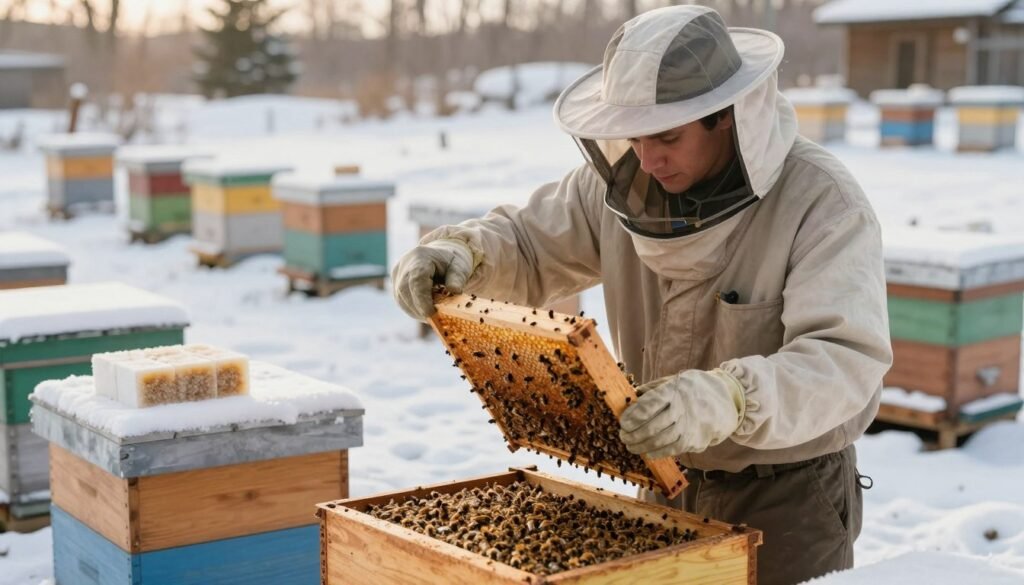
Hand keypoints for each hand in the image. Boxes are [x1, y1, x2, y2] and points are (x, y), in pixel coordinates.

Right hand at [392, 238, 476, 320]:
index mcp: (420, 257)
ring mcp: (397, 275)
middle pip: (405, 291)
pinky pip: (401, 301)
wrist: (440, 257)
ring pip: (401, 299)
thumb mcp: (460, 267)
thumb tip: (455, 290)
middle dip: (419, 308)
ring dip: (417, 311)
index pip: (416, 280)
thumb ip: (458, 278)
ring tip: (434, 316)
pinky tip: (426, 312)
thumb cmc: (451, 263)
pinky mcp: (396, 285)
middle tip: (436, 319)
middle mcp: (404, 265)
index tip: (431, 313)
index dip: (422, 299)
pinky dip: (414, 310)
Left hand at [619, 369, 744, 458]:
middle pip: (652, 426)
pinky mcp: (694, 440)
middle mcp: (681, 408)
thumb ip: (653, 389)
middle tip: (623, 436)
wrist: (725, 400)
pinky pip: (671, 449)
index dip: (633, 415)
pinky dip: (656, 452)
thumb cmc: (692, 389)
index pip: (649, 404)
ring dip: (641, 445)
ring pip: (659, 440)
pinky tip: (647, 451)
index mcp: (673, 390)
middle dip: (633, 434)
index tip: (623, 422)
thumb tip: (632, 396)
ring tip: (630, 446)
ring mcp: (688, 426)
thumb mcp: (674, 380)